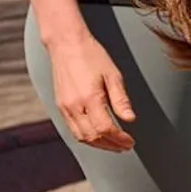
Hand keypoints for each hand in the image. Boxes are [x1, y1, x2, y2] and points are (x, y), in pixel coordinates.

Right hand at [49, 34, 136, 151]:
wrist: (67, 45)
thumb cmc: (92, 56)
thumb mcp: (113, 75)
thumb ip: (121, 99)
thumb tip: (130, 119)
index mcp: (89, 98)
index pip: (106, 128)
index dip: (119, 139)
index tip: (131, 141)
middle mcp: (74, 106)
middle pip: (93, 137)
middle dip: (111, 145)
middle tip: (126, 146)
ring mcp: (65, 107)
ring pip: (81, 137)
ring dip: (99, 145)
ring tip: (114, 145)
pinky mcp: (60, 106)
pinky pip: (72, 129)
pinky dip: (86, 137)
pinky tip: (98, 136)